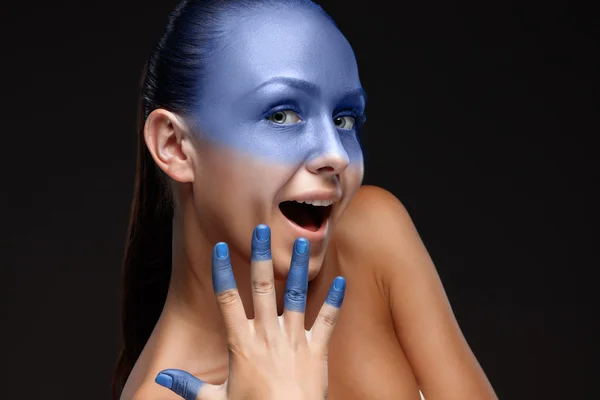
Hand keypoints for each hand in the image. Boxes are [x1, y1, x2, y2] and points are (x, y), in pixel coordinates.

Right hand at [154, 224, 345, 399]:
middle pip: (263, 288)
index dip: (222, 272)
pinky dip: (335, 301)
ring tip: (302, 241)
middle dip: (261, 256)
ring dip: (299, 267)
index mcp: (241, 344)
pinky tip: (342, 280)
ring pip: (298, 296)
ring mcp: (295, 341)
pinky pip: (327, 321)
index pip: (227, 301)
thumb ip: (189, 385)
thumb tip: (161, 377)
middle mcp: (268, 336)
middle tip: (262, 229)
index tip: (219, 248)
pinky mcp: (317, 351)